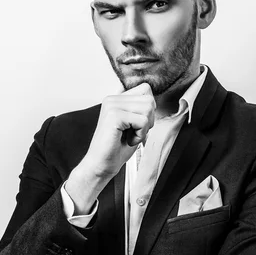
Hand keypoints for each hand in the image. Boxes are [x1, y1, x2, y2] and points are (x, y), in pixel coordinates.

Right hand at [65, 83, 154, 213]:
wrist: (102, 164)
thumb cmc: (118, 147)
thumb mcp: (134, 124)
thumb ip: (142, 109)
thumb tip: (153, 100)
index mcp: (116, 98)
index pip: (145, 89)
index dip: (148, 109)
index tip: (136, 125)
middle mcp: (112, 99)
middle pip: (149, 100)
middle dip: (148, 120)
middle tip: (133, 133)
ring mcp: (112, 106)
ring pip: (148, 109)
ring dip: (144, 128)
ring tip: (129, 136)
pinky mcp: (114, 116)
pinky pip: (142, 121)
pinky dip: (140, 135)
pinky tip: (127, 140)